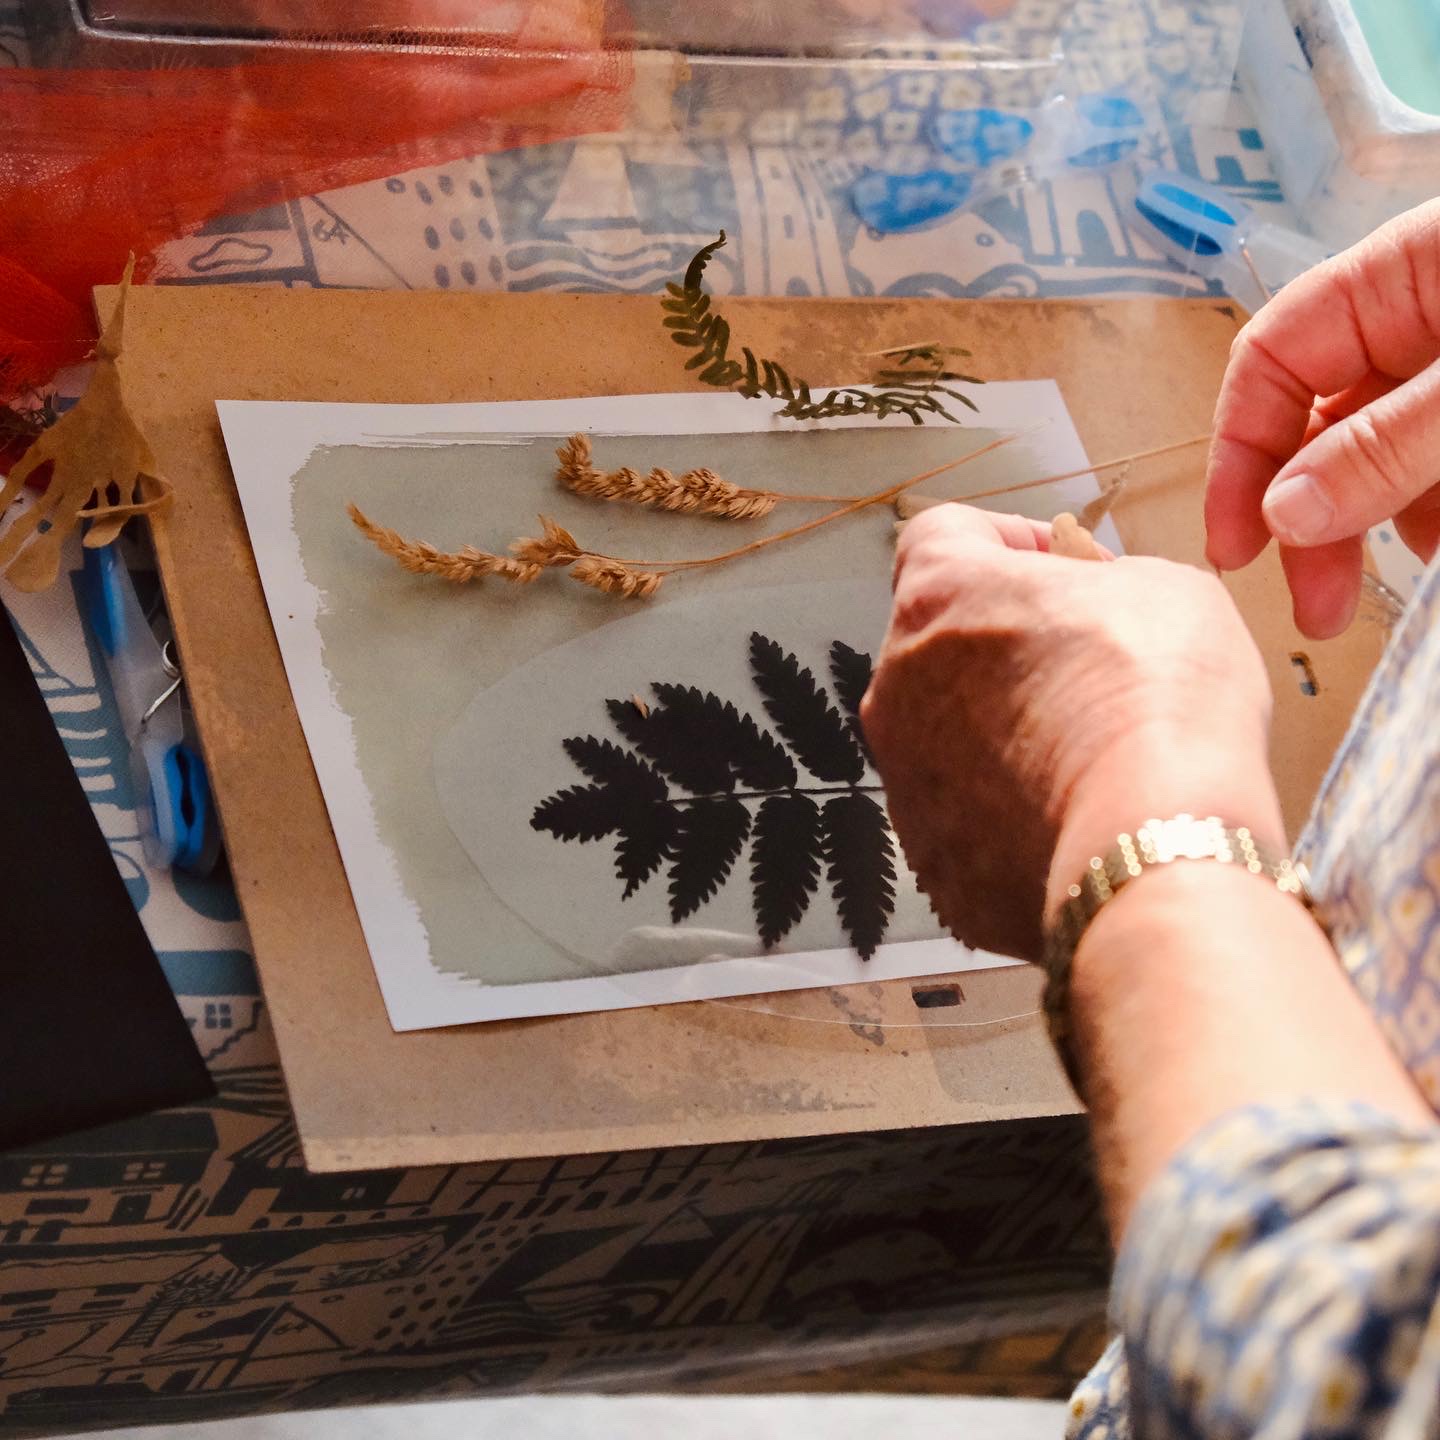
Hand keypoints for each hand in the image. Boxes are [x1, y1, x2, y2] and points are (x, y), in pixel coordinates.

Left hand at [861, 506, 1280, 960]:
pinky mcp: (925, 848)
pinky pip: (963, 810)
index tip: (1061, 564)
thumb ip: (1109, 580)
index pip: (943, 536)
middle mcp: (896, 679)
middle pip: (940, 640)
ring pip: (944, 732)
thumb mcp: (1167, 589)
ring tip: (1084, 750)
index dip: (1006, 540)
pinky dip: (1006, 805)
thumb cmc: (1158, 698)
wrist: (1148, 843)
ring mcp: (902, 771)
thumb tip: (1098, 600)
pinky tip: (1072, 814)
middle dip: (1004, 643)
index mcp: (939, 593)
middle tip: (1082, 662)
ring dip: (1000, 728)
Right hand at [1206, 199, 1439, 638]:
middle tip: (1320, 610)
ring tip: (1415, 579)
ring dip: (1387, 530)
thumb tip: (1283, 517)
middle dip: (1316, 521)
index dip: (1240, 455)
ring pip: (1390, 462)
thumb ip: (1386, 446)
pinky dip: (1439, 517)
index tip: (1236, 547)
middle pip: (1324, 428)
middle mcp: (1422, 321)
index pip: (1272, 363)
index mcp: (1397, 275)